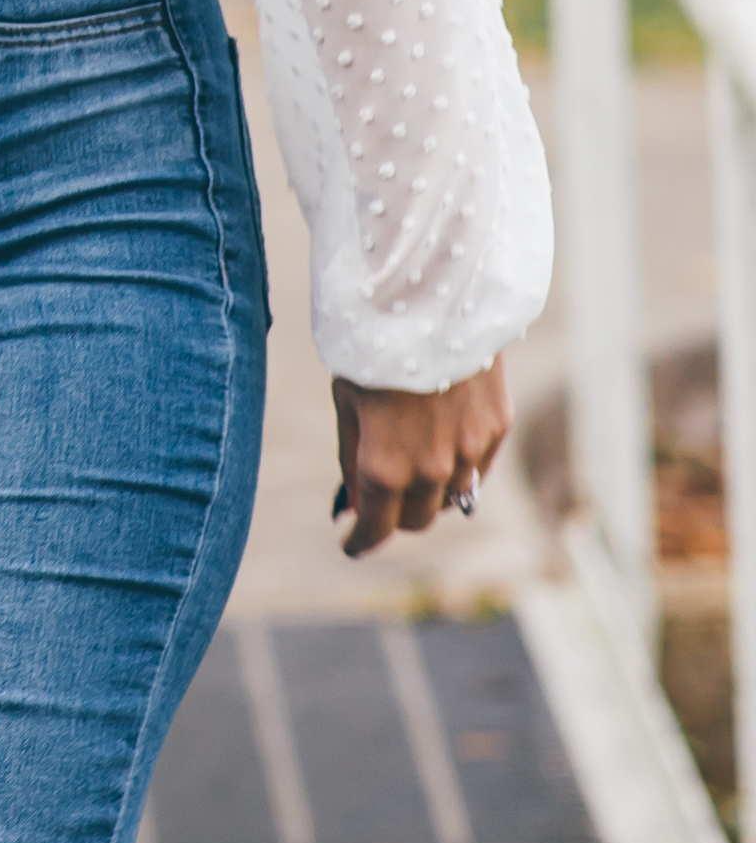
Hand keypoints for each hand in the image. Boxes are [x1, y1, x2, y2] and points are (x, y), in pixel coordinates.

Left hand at [332, 361, 508, 556]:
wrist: (428, 298)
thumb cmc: (371, 345)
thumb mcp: (345, 399)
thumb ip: (352, 455)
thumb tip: (357, 500)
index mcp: (385, 466)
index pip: (377, 527)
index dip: (362, 541)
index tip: (352, 544)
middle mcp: (432, 470)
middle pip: (418, 519)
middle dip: (394, 515)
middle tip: (376, 499)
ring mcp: (471, 452)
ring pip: (453, 499)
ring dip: (429, 493)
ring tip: (408, 468)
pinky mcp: (497, 428)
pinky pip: (478, 467)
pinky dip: (459, 467)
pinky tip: (440, 443)